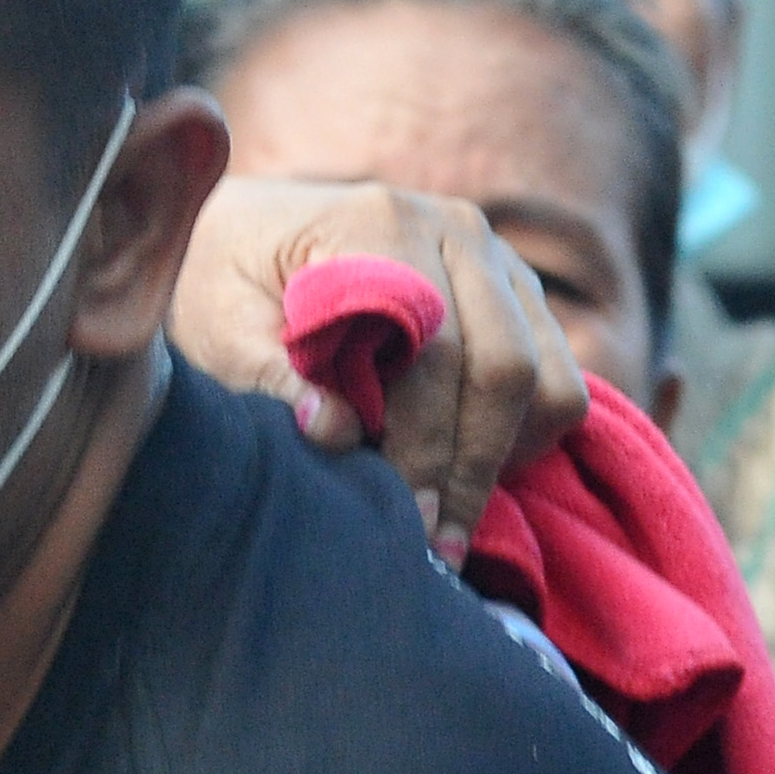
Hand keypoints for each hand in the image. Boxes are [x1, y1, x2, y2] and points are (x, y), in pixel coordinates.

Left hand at [168, 175, 586, 559]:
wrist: (254, 230)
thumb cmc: (224, 280)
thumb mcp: (214, 322)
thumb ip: (264, 373)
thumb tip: (336, 431)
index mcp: (380, 225)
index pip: (431, 352)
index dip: (425, 445)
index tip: (408, 521)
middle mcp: (456, 230)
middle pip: (504, 368)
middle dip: (471, 469)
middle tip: (437, 548)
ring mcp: (498, 258)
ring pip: (548, 378)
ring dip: (506, 460)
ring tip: (451, 526)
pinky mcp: (519, 292)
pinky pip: (560, 377)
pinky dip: (527, 438)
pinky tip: (466, 476)